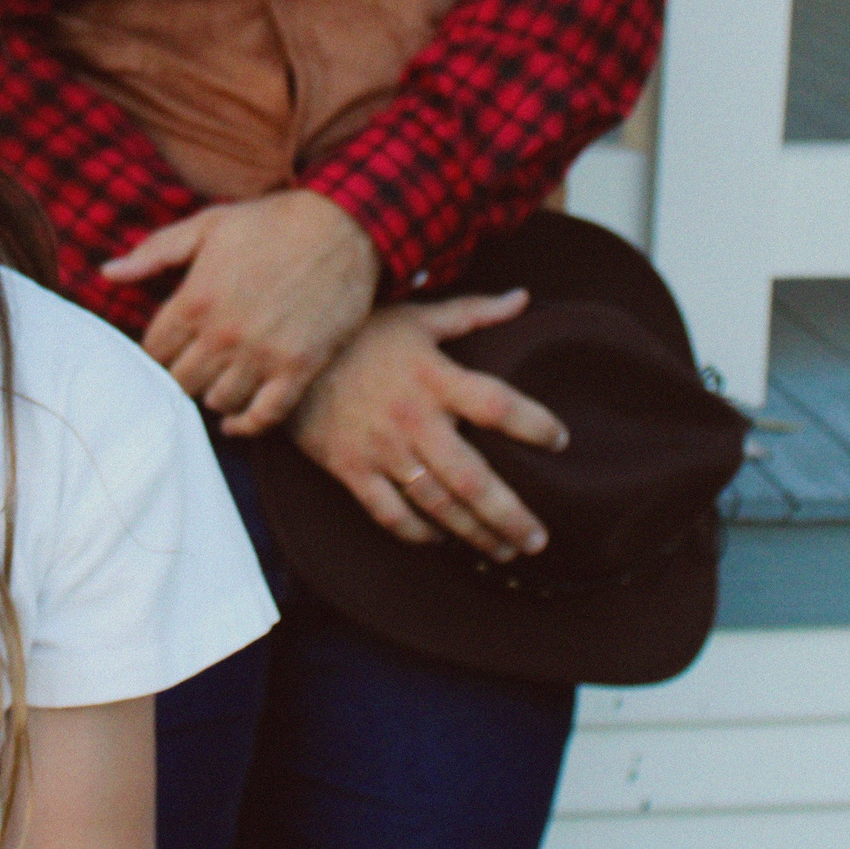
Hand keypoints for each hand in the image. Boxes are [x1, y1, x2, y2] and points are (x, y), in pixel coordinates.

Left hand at [102, 190, 376, 436]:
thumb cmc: (271, 222)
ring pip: (218, 401)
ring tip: (218, 380)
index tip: (166, 350)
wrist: (345, 225)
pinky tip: (236, 419)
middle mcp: (223, 333)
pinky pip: (263, 417)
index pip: (152, 351)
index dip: (155, 353)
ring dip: (213, 394)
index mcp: (195, 298)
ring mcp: (262, 355)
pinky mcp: (299, 368)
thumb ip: (153, 253)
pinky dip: (246, 424)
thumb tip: (106, 274)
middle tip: (190, 368)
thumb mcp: (207, 225)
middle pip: (180, 382)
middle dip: (181, 376)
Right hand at [290, 290, 568, 560]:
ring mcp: (381, 449)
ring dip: (475, 534)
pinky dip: (418, 534)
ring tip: (505, 551)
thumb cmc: (360, 333)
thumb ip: (473, 312)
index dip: (534, 424)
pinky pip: (390, 514)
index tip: (562, 441)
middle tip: (539, 540)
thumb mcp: (417, 316)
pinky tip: (442, 541)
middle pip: (473, 479)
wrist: (288, 353)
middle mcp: (413, 418)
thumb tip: (524, 297)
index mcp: (434, 377)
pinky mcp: (351, 469)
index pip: (497, 405)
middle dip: (510, 516)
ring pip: (437, 505)